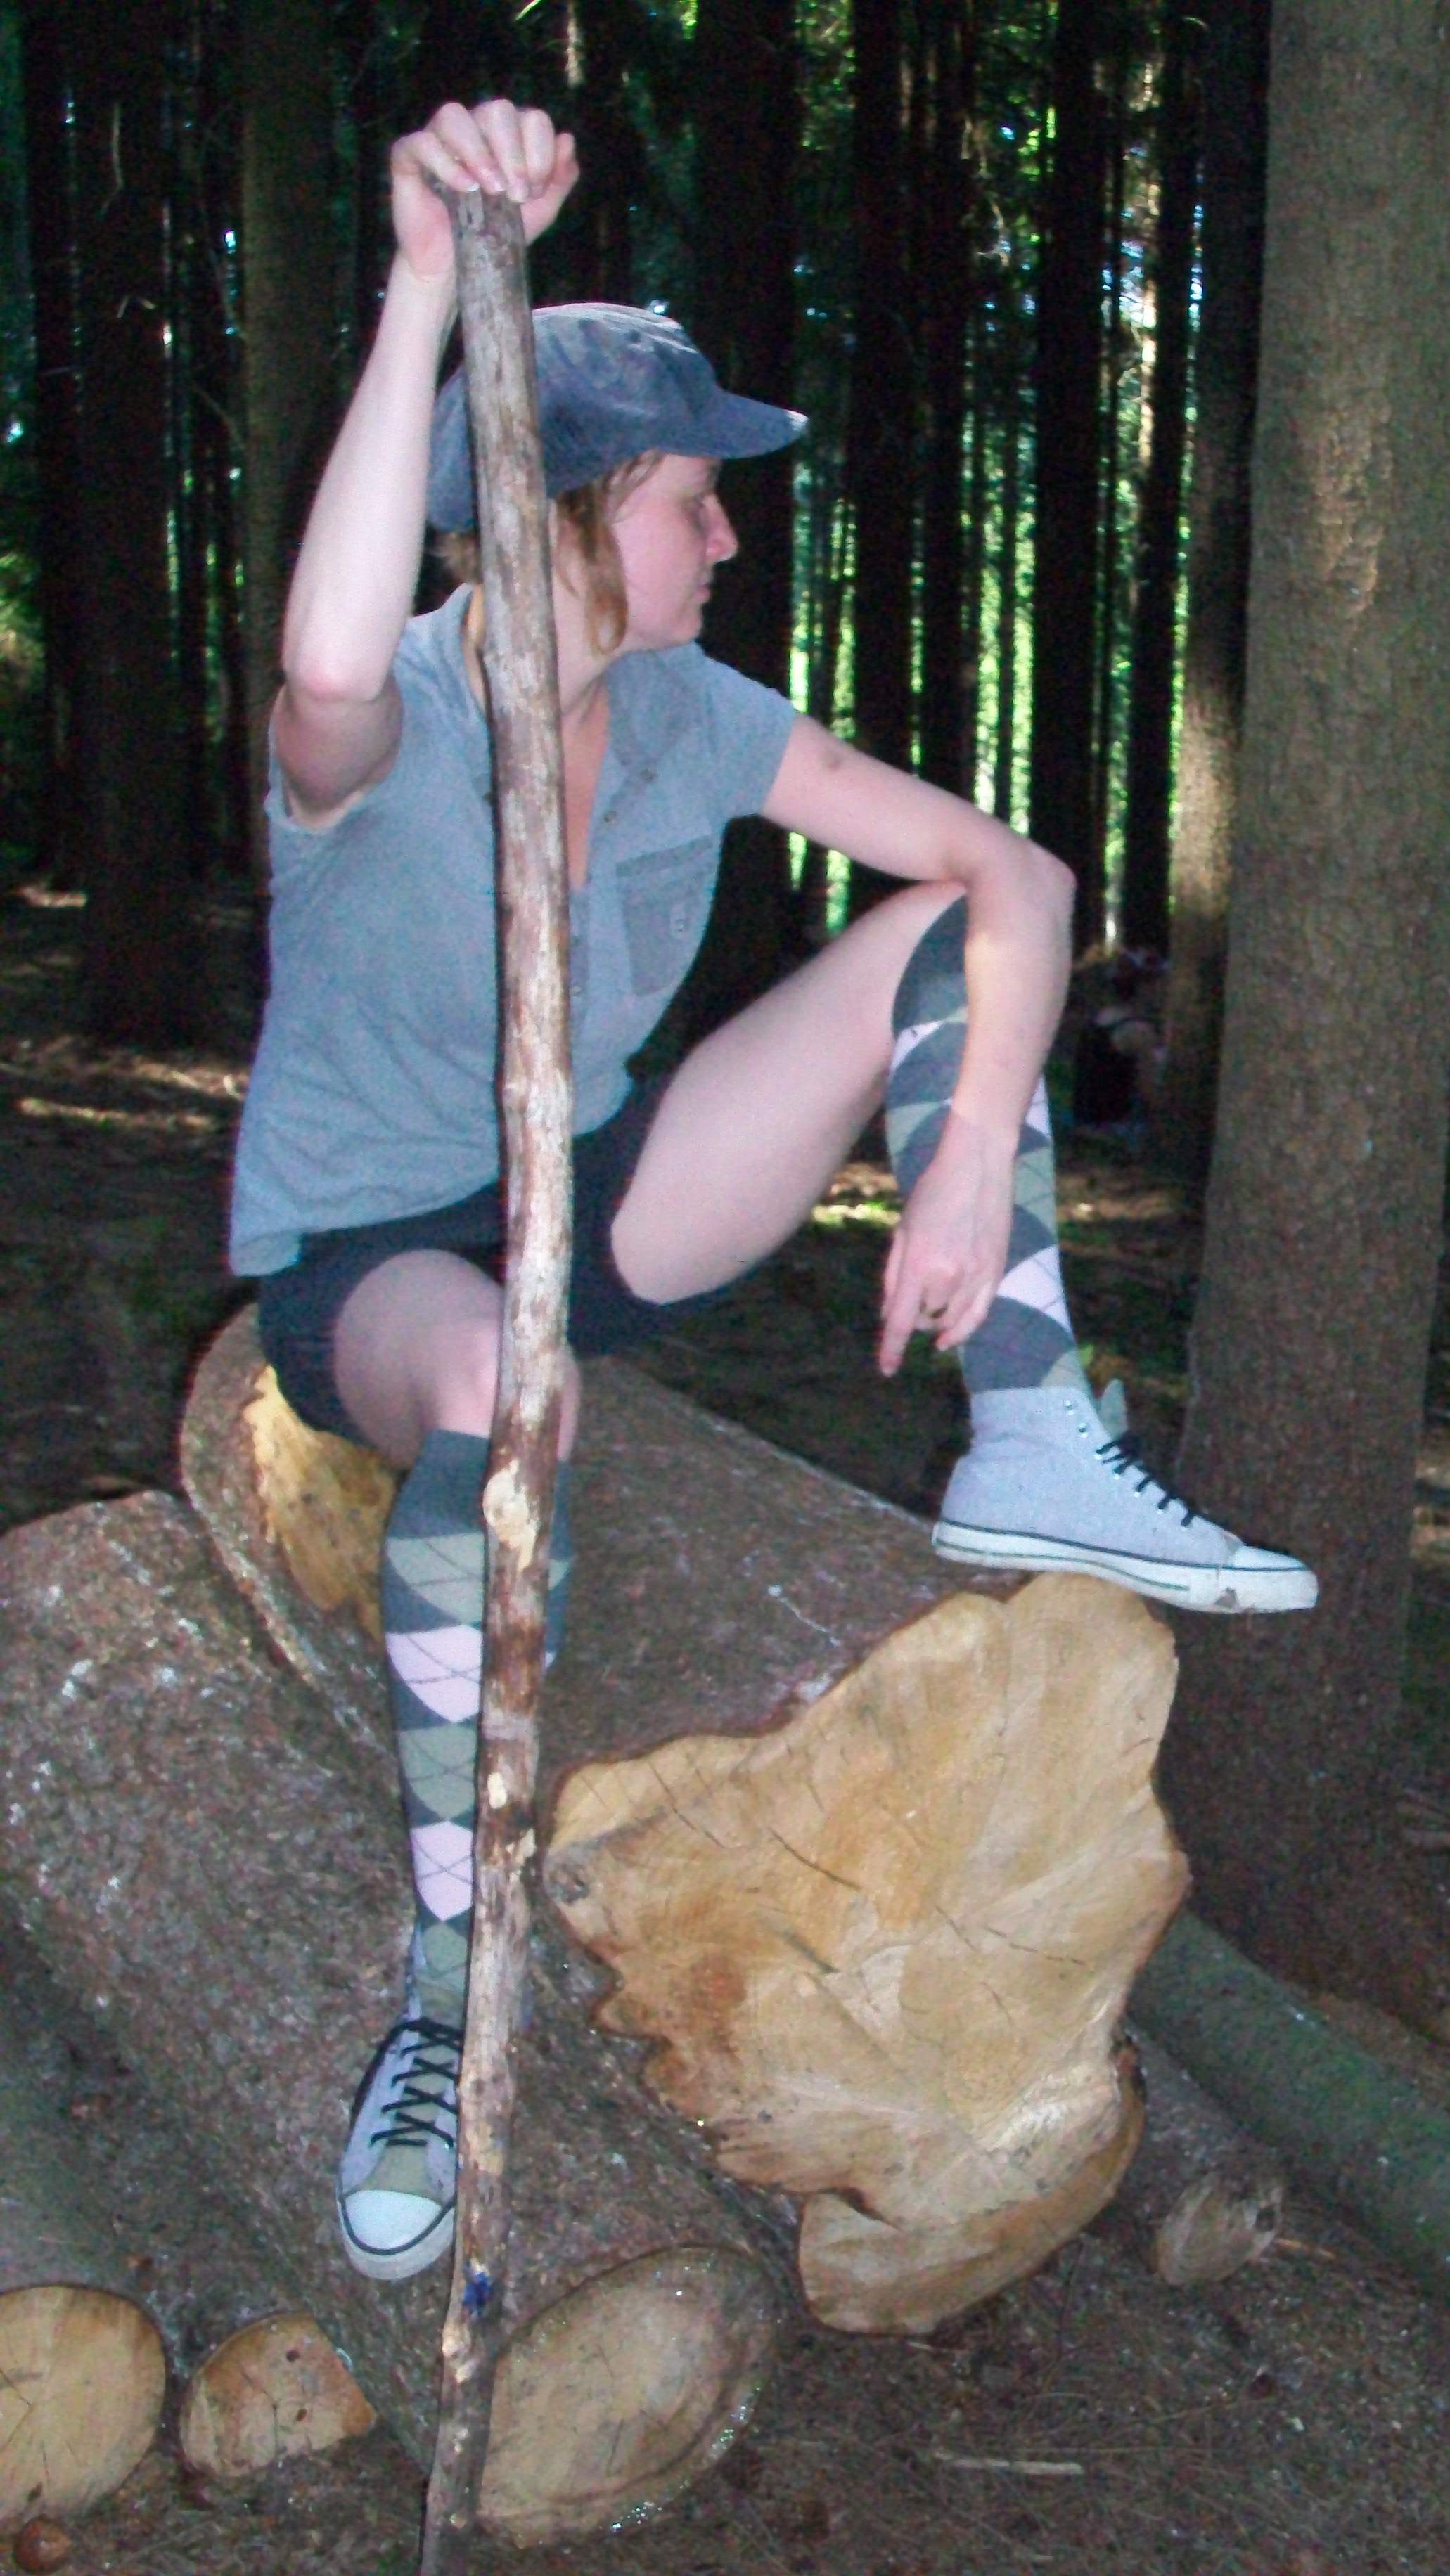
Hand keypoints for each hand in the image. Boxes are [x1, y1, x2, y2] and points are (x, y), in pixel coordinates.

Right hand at [389, 100, 578, 283]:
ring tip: (489, 189)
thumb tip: (567, 139)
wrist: (456, 268)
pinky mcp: (408, 157)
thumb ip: (559, 179)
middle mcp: (473, 127)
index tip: (534, 192)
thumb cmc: (496, 235)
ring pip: (453, 115)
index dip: (540, 152)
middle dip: (513, 153)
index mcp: (507, 134)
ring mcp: (438, 138)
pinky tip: (462, 188)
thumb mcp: (539, 212)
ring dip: (478, 151)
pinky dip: (443, 162)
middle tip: (515, 194)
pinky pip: (420, 142)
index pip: (531, 118)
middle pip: (497, 110)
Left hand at [877, 1114, 1015, 1376]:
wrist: (978, 1165)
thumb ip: (894, 1276)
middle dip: (914, 1319)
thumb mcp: (902, 1231)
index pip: (902, 1322)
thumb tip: (890, 1314)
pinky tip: (950, 1338)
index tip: (888, 1369)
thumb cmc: (932, 1192)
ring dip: (936, 1323)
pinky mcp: (996, 1272)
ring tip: (929, 1314)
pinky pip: (979, 1315)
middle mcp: (948, 1276)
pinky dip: (963, 1331)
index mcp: (918, 1264)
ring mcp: (976, 1276)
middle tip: (909, 1305)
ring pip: (951, 1320)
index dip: (892, 1349)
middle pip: (925, 1319)